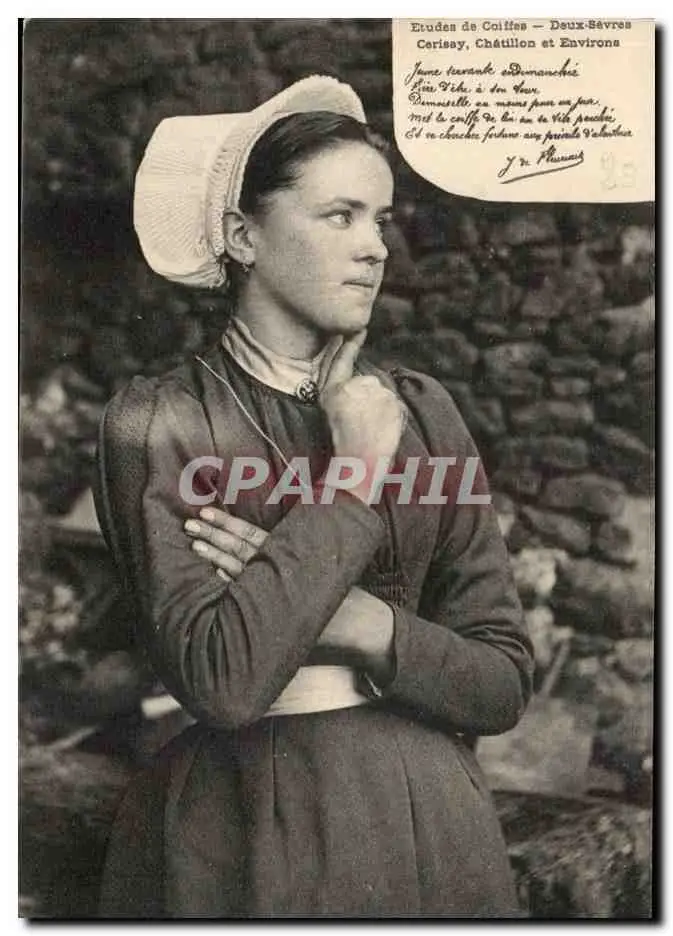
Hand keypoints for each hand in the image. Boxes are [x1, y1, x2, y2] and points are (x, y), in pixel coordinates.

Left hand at [184, 512, 394, 680]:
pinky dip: (232, 584)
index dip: (227, 523)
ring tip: (195, 545)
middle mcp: (283, 570)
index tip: (205, 513)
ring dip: (216, 556)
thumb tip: (266, 532)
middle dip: (214, 536)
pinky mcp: (280, 611)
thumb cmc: (340, 592)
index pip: (252, 534)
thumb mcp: (319, 561)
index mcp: (290, 553)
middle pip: (241, 548)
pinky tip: (214, 576)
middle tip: (190, 524)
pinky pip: (250, 597)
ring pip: (241, 569)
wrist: (361, 625)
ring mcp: (279, 591)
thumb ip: (293, 548)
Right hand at [319, 330, 406, 474]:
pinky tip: (383, 431)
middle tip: (363, 423)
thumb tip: (360, 378)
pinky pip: (395, 406)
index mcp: (331, 392)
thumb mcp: (329, 415)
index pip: (340, 362)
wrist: (359, 465)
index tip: (358, 332)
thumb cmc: (342, 446)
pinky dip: (393, 417)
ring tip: (372, 431)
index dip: (348, 346)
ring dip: (381, 409)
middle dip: (368, 399)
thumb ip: (341, 392)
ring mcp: (374, 394)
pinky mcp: (392, 402)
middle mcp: (352, 387)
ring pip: (382, 395)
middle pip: (367, 382)